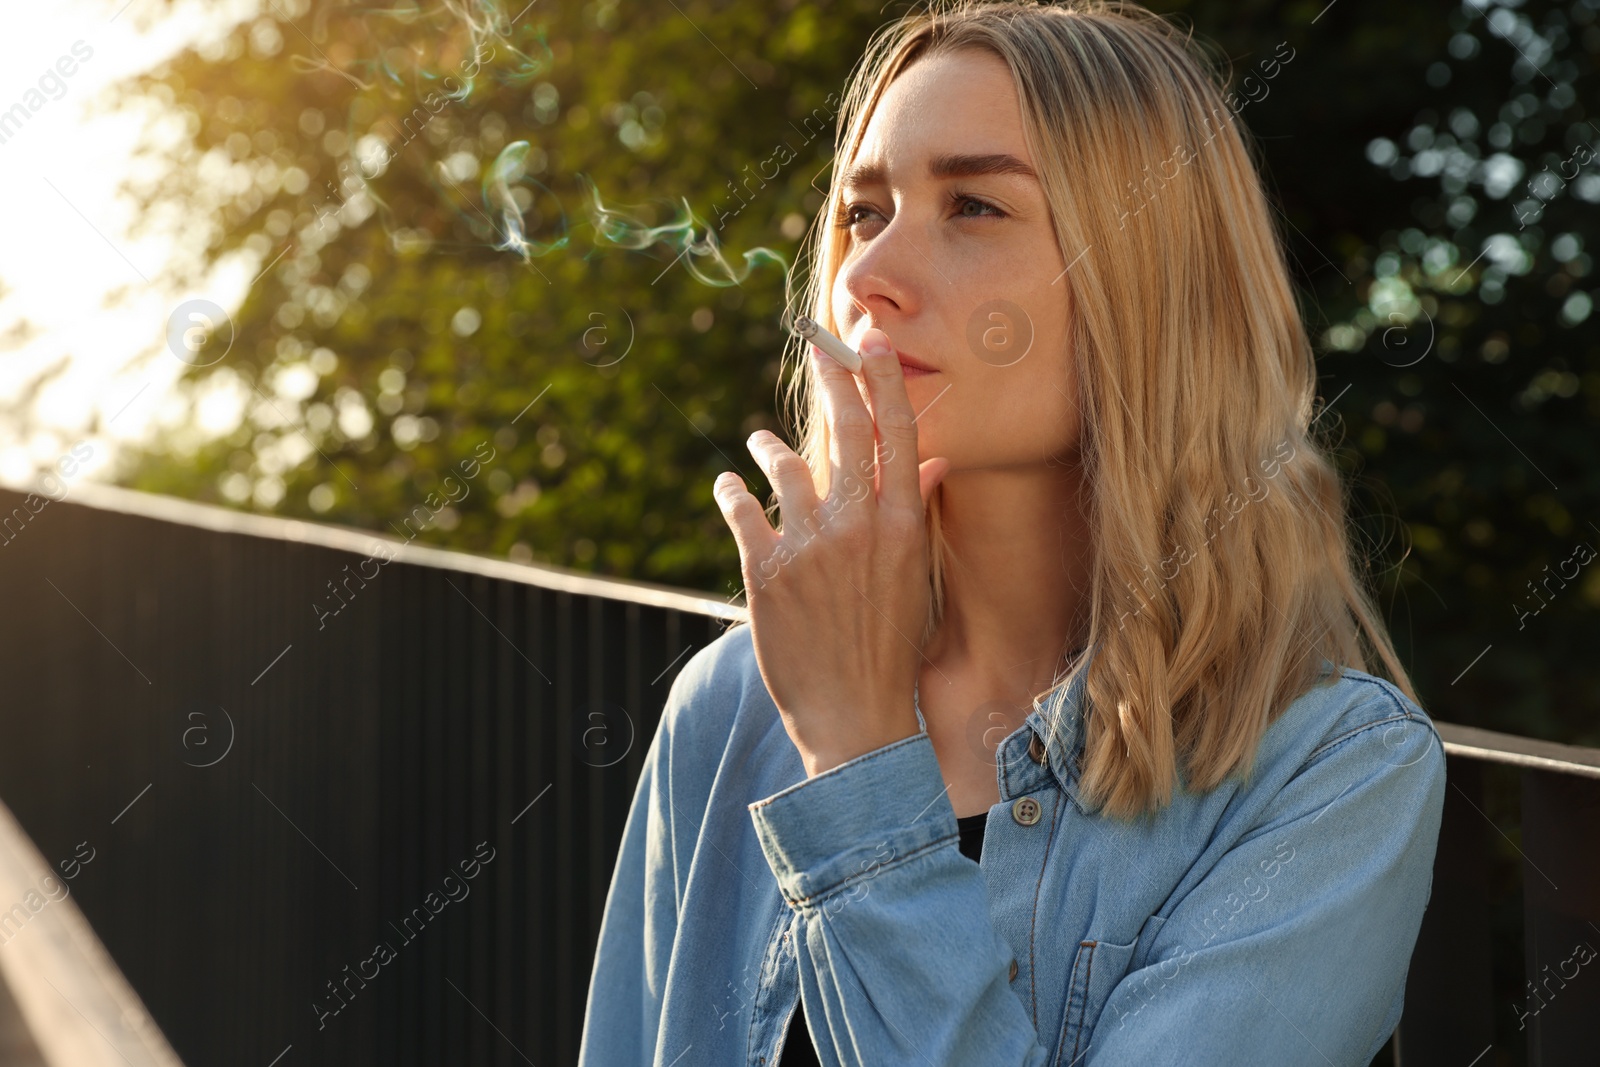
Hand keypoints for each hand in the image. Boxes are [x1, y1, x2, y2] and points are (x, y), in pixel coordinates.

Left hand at [713, 327, 950, 776]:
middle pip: (843, 430)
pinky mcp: (765, 572)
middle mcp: (858, 525)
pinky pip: (741, 510)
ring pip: (784, 466)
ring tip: (758, 443)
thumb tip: (930, 463)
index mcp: (902, 525)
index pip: (896, 432)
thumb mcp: (915, 579)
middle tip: (817, 347)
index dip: (882, 378)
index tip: (868, 338)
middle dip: (830, 379)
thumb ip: (916, 514)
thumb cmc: (891, 647)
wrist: (856, 716)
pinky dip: (731, 491)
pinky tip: (728, 484)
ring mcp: (810, 547)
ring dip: (768, 447)